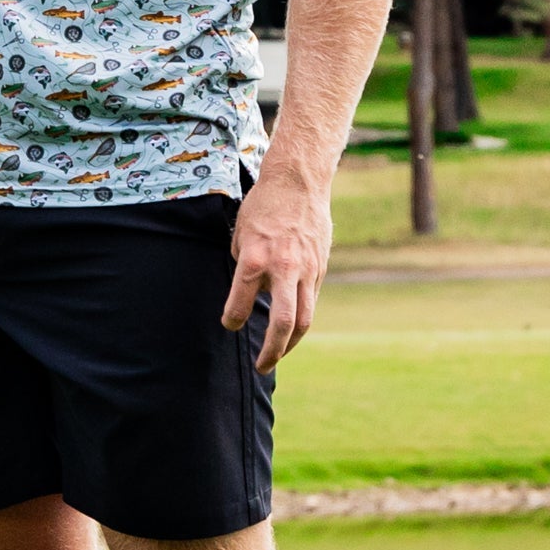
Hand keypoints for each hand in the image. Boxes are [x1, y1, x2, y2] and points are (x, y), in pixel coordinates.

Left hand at [221, 170, 331, 373]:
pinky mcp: (320, 269)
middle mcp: (282, 269)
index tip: (229, 324)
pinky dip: (299, 319)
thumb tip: (249, 292)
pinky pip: (310, 302)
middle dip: (271, 351)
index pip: (241, 303)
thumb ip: (245, 266)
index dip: (232, 319)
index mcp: (255, 259)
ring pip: (304, 319)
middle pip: (283, 323)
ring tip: (276, 356)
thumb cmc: (263, 206)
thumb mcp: (241, 233)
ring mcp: (305, 271)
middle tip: (260, 366)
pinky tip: (289, 330)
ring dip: (290, 344)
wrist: (298, 183)